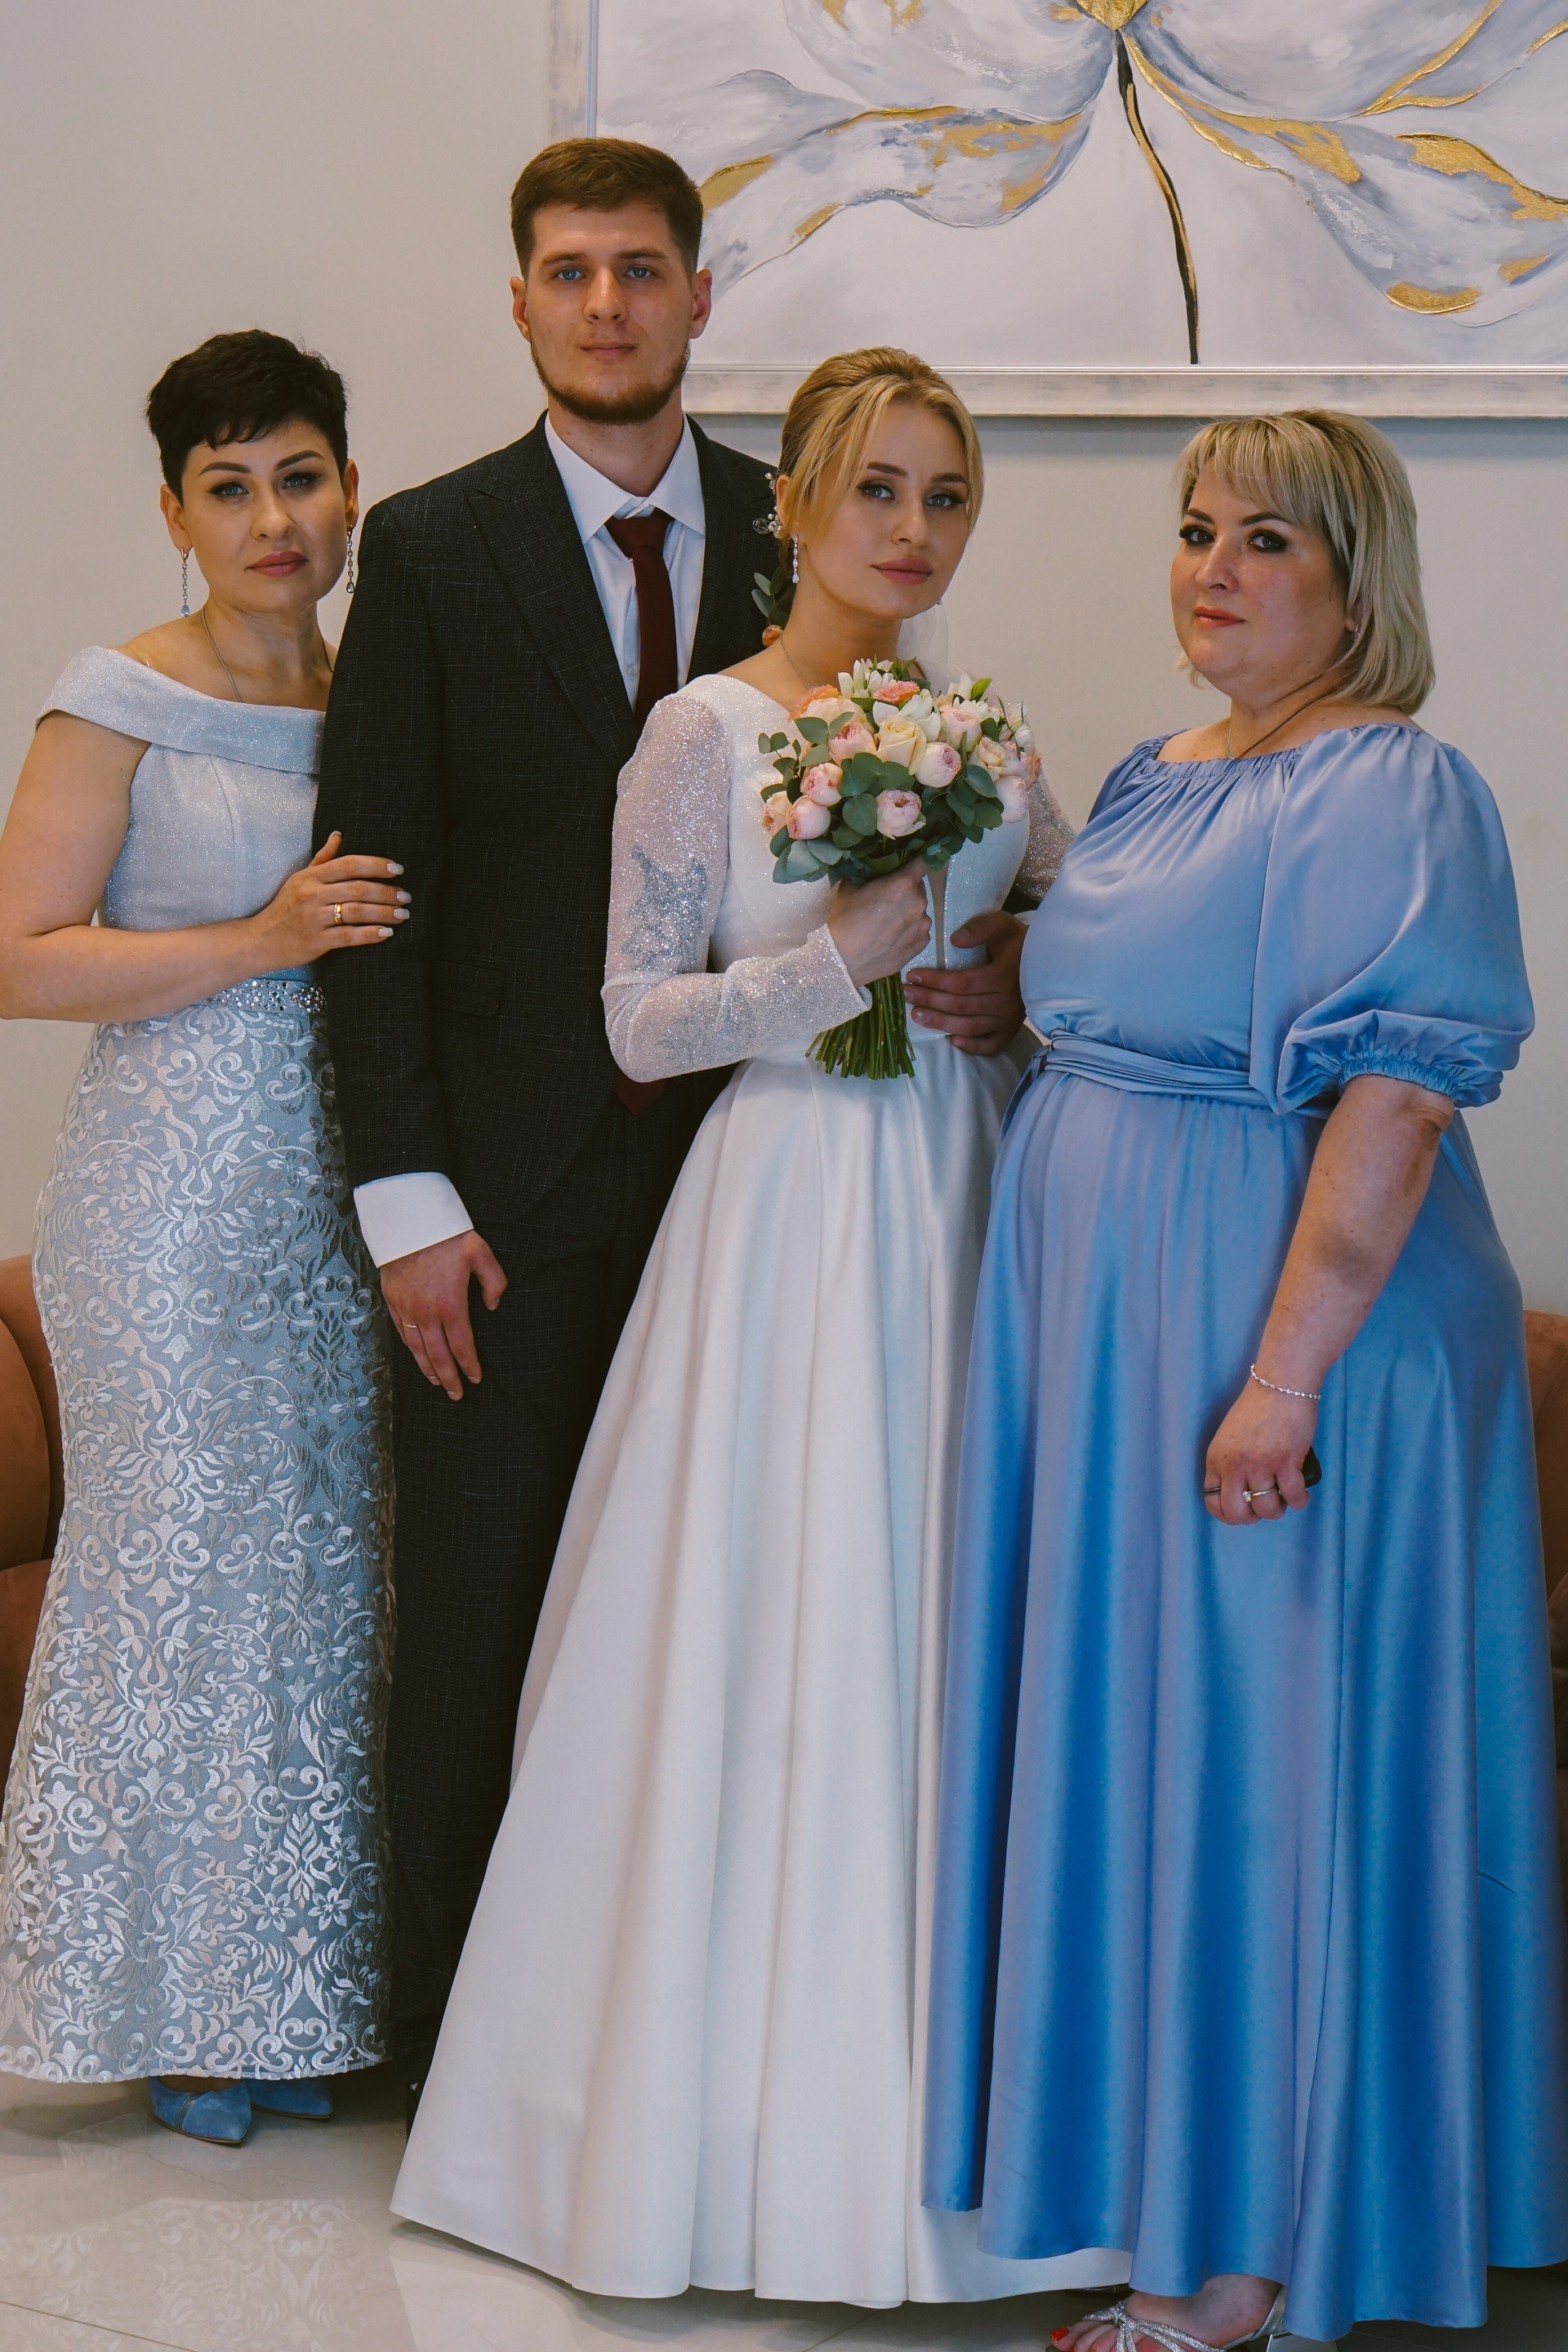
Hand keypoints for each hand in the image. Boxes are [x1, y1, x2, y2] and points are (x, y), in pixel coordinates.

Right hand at [256, 834, 409, 964]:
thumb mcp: (300, 879)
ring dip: (384, 913)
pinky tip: (387, 933)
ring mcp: (314, 918)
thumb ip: (322, 859)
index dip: (376, 865)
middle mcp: (312, 895)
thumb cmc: (284, 908)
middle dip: (387, 892)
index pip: (349, 864)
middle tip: (405, 896)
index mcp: (311, 877)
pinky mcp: (316, 941)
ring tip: (402, 914)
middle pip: (358, 889)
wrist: (261, 940)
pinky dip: (370, 934)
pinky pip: (349, 936)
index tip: (398, 869)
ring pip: (357, 912)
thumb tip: (339, 834)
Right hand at [381, 1230, 507, 1400]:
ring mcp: (406, 1309)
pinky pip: (401, 1333)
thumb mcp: (480, 1252)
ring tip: (437, 1382)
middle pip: (438, 1356)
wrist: (406, 1220)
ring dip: (428, 1369)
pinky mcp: (392, 1301)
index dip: (469, 1365)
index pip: (462, 1346)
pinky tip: (417, 1357)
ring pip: (417, 1349)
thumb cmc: (446, 1235)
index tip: (475, 1378)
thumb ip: (494, 1282)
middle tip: (456, 1394)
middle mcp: (427, 1313)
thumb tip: (492, 1306)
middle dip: (449, 1378)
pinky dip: (410, 1350)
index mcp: (451, 1305)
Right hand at [827, 863, 930, 984]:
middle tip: (887, 901)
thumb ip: (865, 876)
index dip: (921, 860)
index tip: (917, 862)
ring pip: (918, 912)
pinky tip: (892, 938)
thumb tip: (867, 873)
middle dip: (906, 891)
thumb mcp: (849, 887)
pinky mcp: (921, 945)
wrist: (843, 960)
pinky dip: (909, 931)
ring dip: (908, 913)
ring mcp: (923, 925)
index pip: (924, 862)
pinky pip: (918, 931)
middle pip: (918, 889)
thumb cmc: (844, 920)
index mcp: (904, 883)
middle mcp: (919, 902)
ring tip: (888, 924)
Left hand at [903, 910, 1025, 1055]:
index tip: (912, 975)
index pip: (961, 983)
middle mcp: (1006, 1002)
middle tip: (906, 994)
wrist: (1047, 961)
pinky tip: (951, 1040)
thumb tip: (954, 940)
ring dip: (940, 1023)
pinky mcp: (1010, 1031)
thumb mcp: (1001, 924)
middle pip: (960, 1006)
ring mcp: (1009, 1020)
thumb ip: (980, 928)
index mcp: (1003, 976)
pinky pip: (989, 1045)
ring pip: (969, 1027)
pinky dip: (970, 1046)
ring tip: (917, 1015)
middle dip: (929, 1000)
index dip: (934, 981)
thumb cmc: (1018, 941)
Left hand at [1203, 1380, 1317, 1524]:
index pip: (1212, 1502)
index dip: (1228, 1515)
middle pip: (1237, 1512)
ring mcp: (1260, 1464)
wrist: (1280, 1384)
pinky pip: (1293, 1497)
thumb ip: (1229, 1464)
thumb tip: (1241, 1492)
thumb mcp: (1229, 1437)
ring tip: (1283, 1498)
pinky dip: (1299, 1500)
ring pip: (1266, 1509)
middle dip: (1251, 1518)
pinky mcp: (1286, 1461)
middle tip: (1263, 1508)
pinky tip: (1299, 1493)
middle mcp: (1234, 1465)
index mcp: (1216, 1459)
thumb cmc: (1257, 1408)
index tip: (1242, 1513)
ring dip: (1277, 1510)